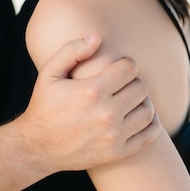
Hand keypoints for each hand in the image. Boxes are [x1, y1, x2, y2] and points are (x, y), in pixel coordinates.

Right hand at [16, 35, 159, 175]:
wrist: (38, 146)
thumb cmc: (44, 104)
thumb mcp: (50, 72)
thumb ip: (72, 50)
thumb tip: (97, 37)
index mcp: (92, 91)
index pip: (129, 69)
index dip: (127, 63)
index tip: (119, 66)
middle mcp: (106, 114)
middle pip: (141, 88)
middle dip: (134, 80)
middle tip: (124, 82)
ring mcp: (113, 136)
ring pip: (148, 111)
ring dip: (143, 100)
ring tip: (130, 97)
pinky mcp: (117, 153)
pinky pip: (149, 136)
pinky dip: (151, 124)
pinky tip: (138, 116)